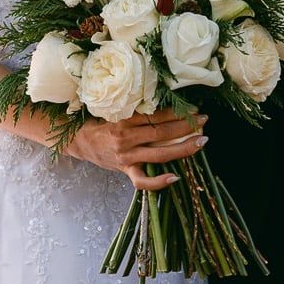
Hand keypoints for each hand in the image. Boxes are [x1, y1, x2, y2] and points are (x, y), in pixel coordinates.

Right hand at [67, 109, 207, 190]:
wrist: (79, 141)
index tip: (194, 109)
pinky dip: (158, 182)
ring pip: (159, 154)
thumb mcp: (116, 110)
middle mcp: (126, 138)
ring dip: (183, 148)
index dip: (177, 113)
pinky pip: (142, 181)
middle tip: (204, 120)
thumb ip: (136, 109)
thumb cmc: (101, 122)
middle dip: (186, 127)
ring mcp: (126, 157)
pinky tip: (175, 177)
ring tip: (201, 142)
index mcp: (124, 120)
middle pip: (161, 133)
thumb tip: (163, 101)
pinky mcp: (125, 170)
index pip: (156, 116)